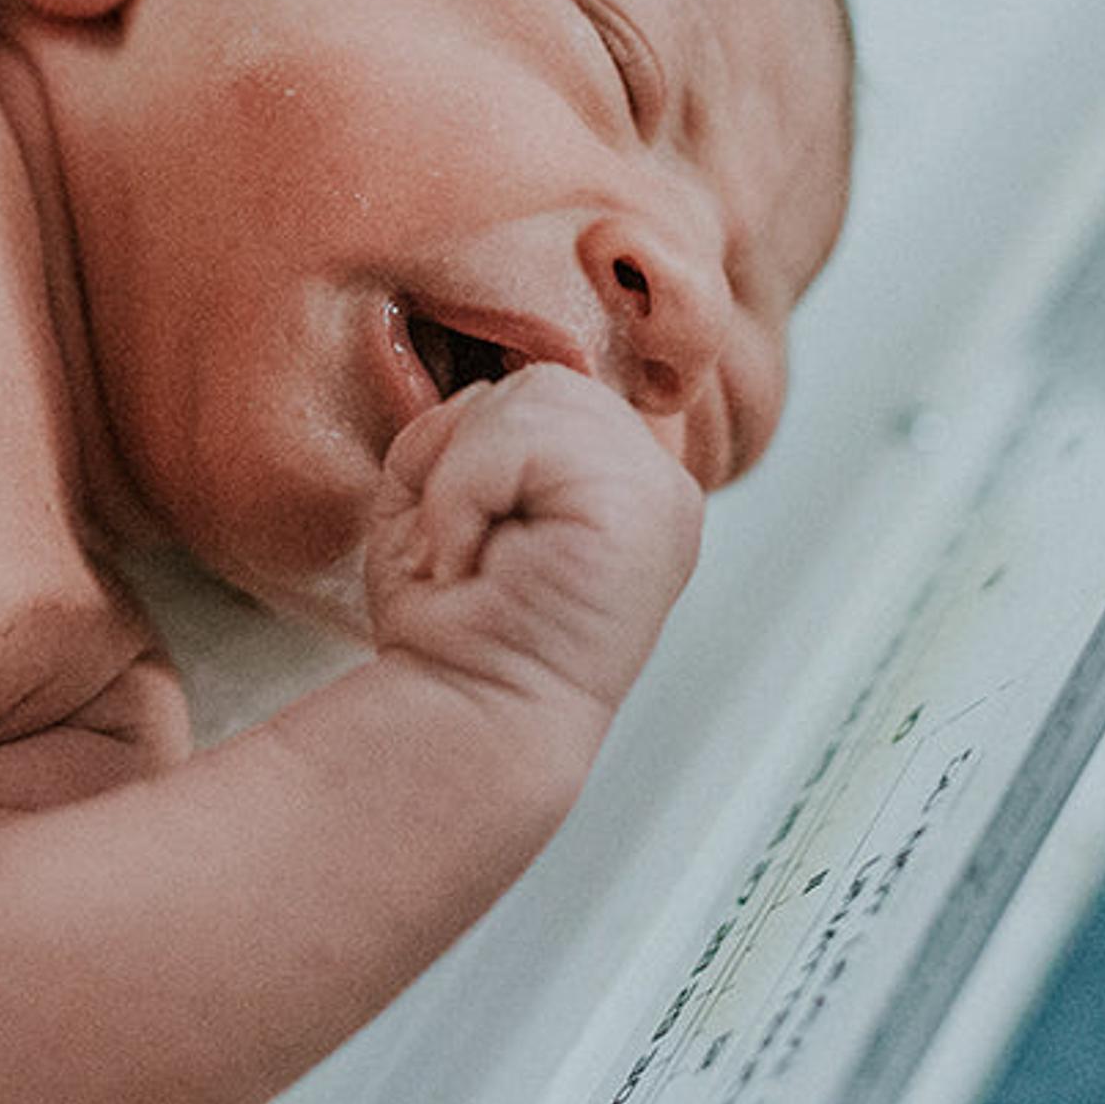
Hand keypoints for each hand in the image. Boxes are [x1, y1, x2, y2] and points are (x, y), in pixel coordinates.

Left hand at [362, 365, 704, 739]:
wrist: (465, 719)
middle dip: (469, 459)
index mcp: (621, 482)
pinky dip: (468, 490)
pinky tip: (477, 561)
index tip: (466, 545)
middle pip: (541, 384)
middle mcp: (656, 483)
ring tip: (470, 556)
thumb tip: (483, 389)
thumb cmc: (451, 629)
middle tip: (462, 552)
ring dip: (465, 478)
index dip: (477, 452)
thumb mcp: (445, 496)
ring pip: (532, 395)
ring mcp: (659, 492)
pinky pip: (526, 429)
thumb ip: (472, 427)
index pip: (542, 394)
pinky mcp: (641, 505)